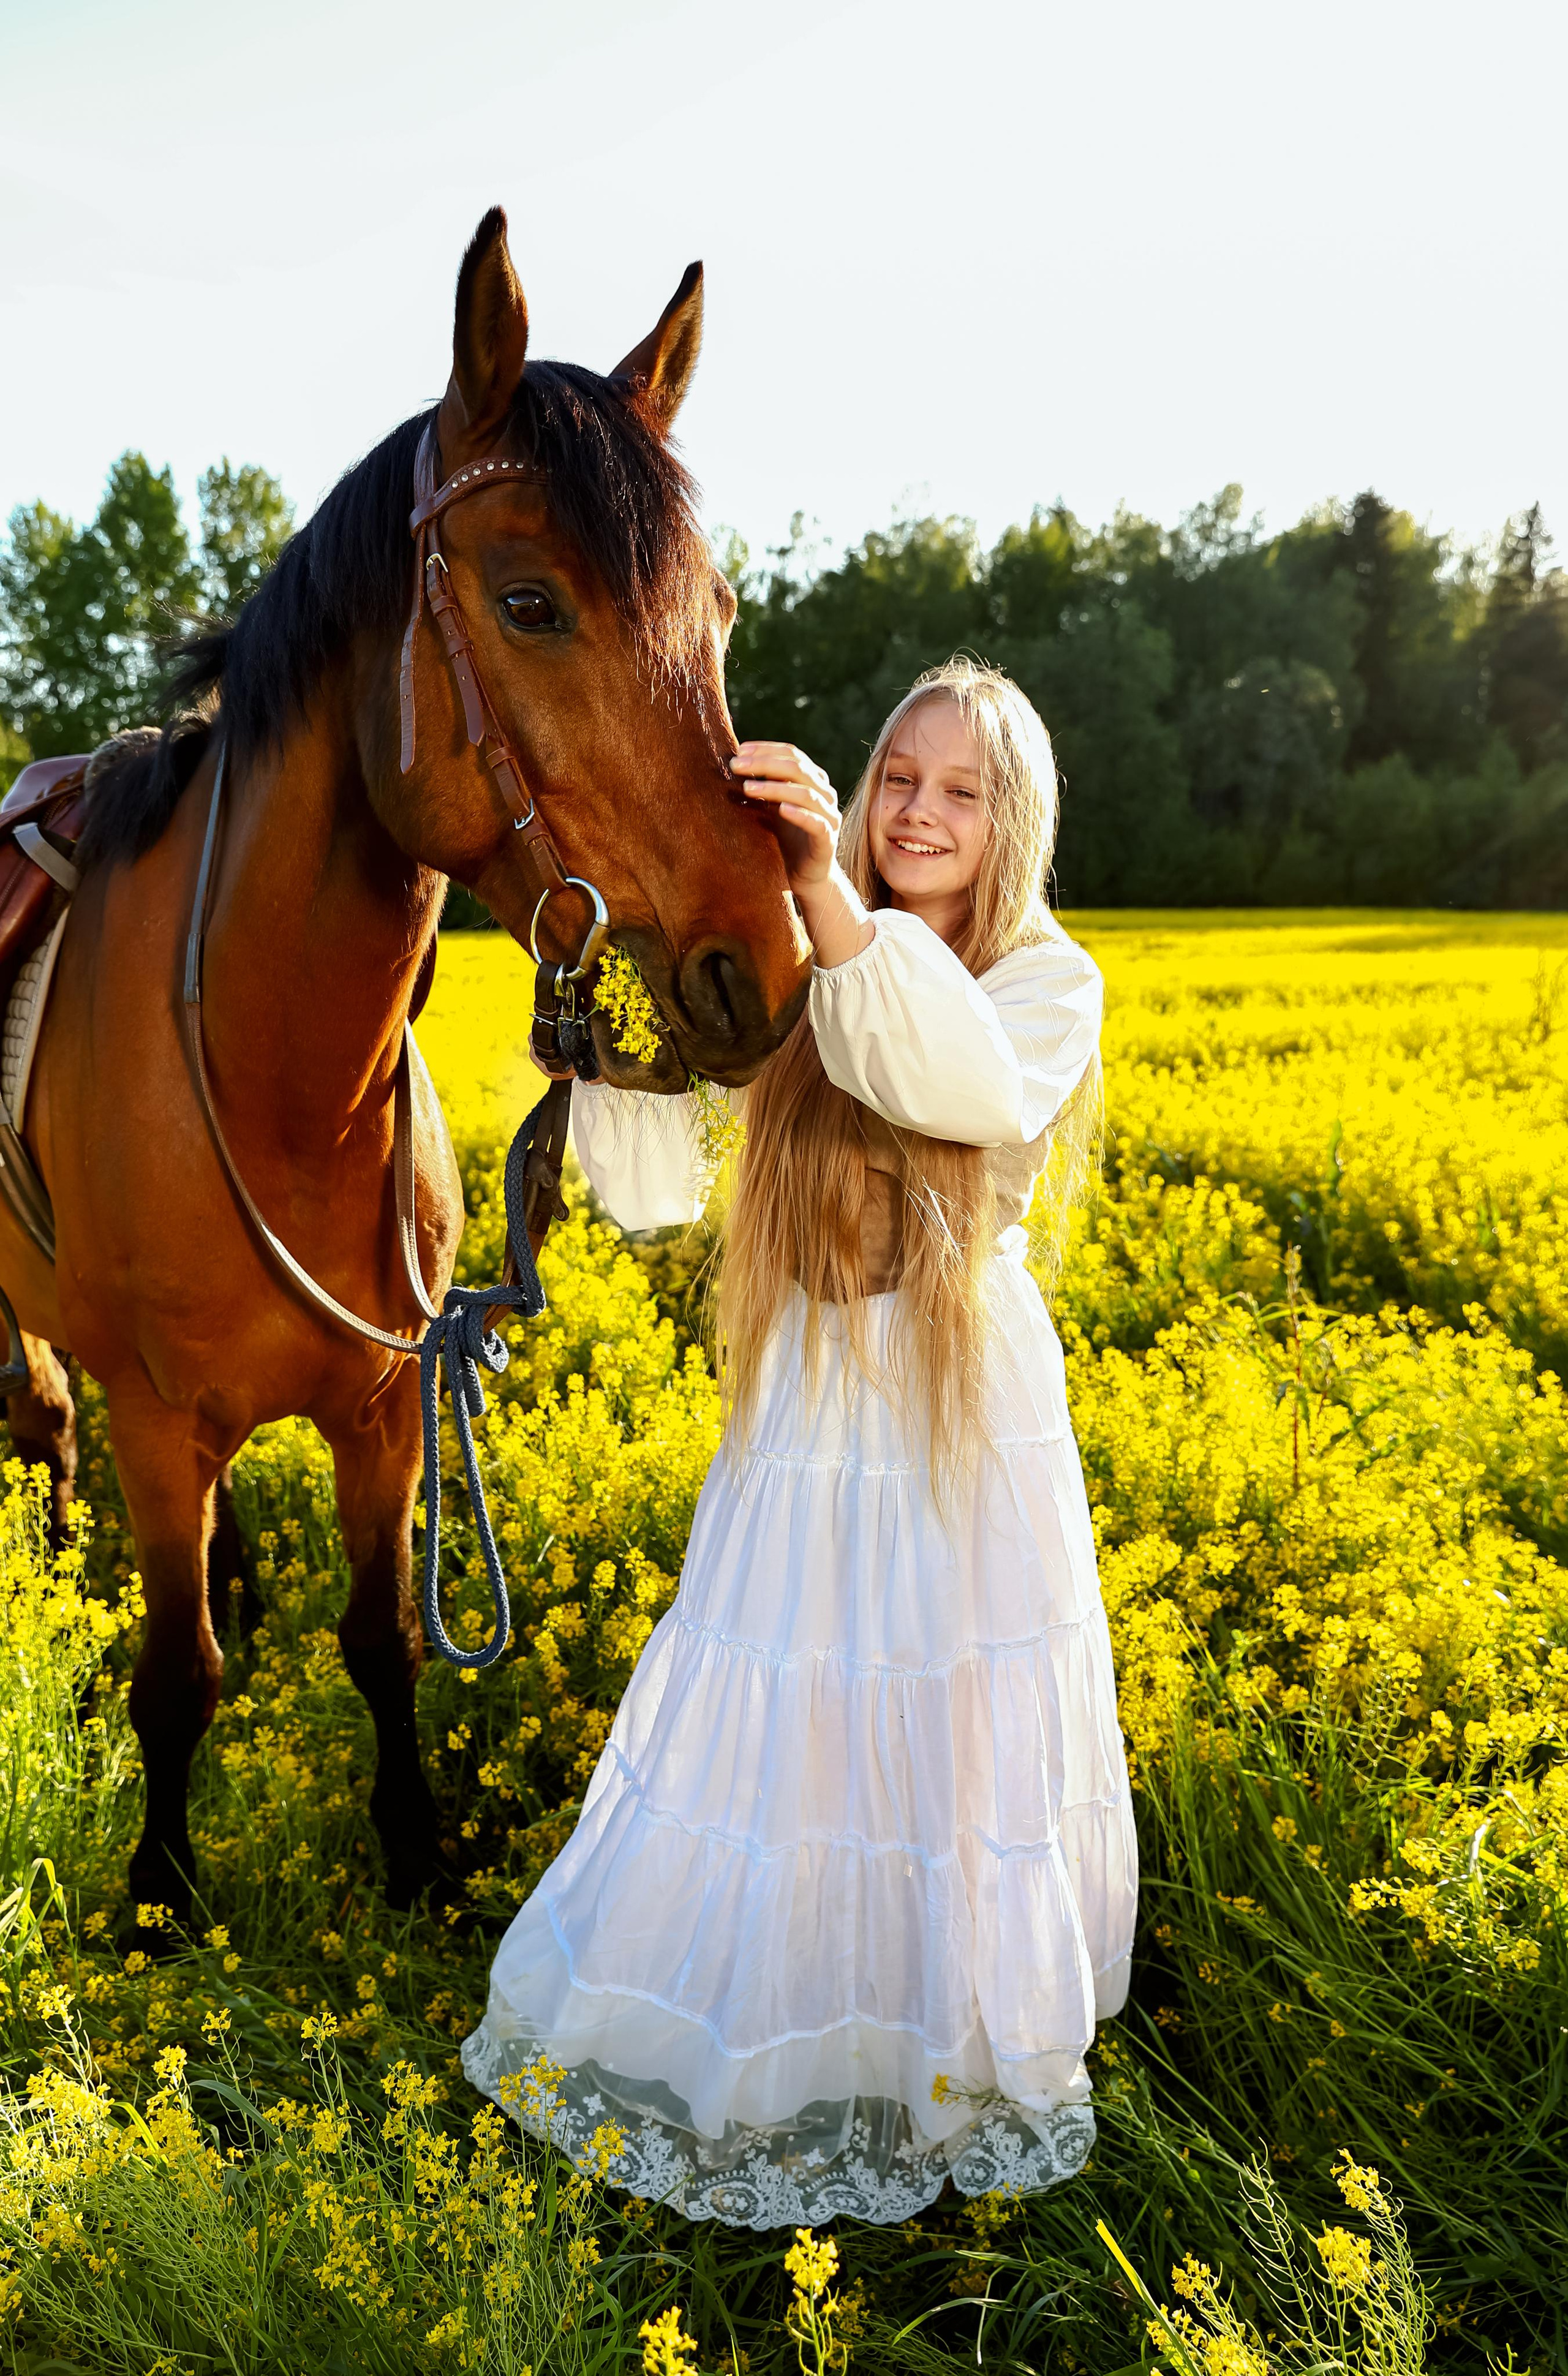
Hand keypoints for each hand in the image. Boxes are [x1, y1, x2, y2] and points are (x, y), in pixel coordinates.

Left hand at [730, 740, 872, 967]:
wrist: (804, 877)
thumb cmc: (784, 838)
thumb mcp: (770, 807)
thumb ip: (761, 785)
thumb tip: (732, 761)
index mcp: (813, 781)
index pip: (793, 755)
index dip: (766, 749)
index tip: (739, 751)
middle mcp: (825, 794)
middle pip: (798, 768)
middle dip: (765, 764)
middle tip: (735, 765)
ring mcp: (829, 816)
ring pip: (806, 793)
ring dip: (775, 787)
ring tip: (748, 788)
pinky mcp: (828, 840)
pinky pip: (816, 823)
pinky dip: (799, 814)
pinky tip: (780, 809)